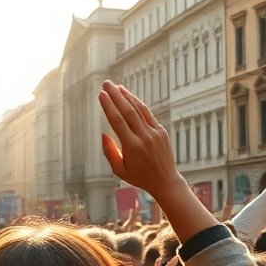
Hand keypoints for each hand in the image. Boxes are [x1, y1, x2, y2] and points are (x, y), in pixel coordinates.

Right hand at [99, 82, 183, 197]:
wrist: (165, 181)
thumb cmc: (139, 177)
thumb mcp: (119, 170)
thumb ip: (110, 151)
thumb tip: (103, 133)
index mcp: (132, 147)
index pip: (117, 121)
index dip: (108, 106)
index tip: (101, 94)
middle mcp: (144, 137)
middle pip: (127, 111)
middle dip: (115, 95)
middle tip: (105, 83)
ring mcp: (154, 133)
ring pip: (139, 110)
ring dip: (127, 96)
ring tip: (116, 87)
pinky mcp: (161, 131)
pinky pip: (148, 114)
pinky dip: (138, 104)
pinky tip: (129, 97)